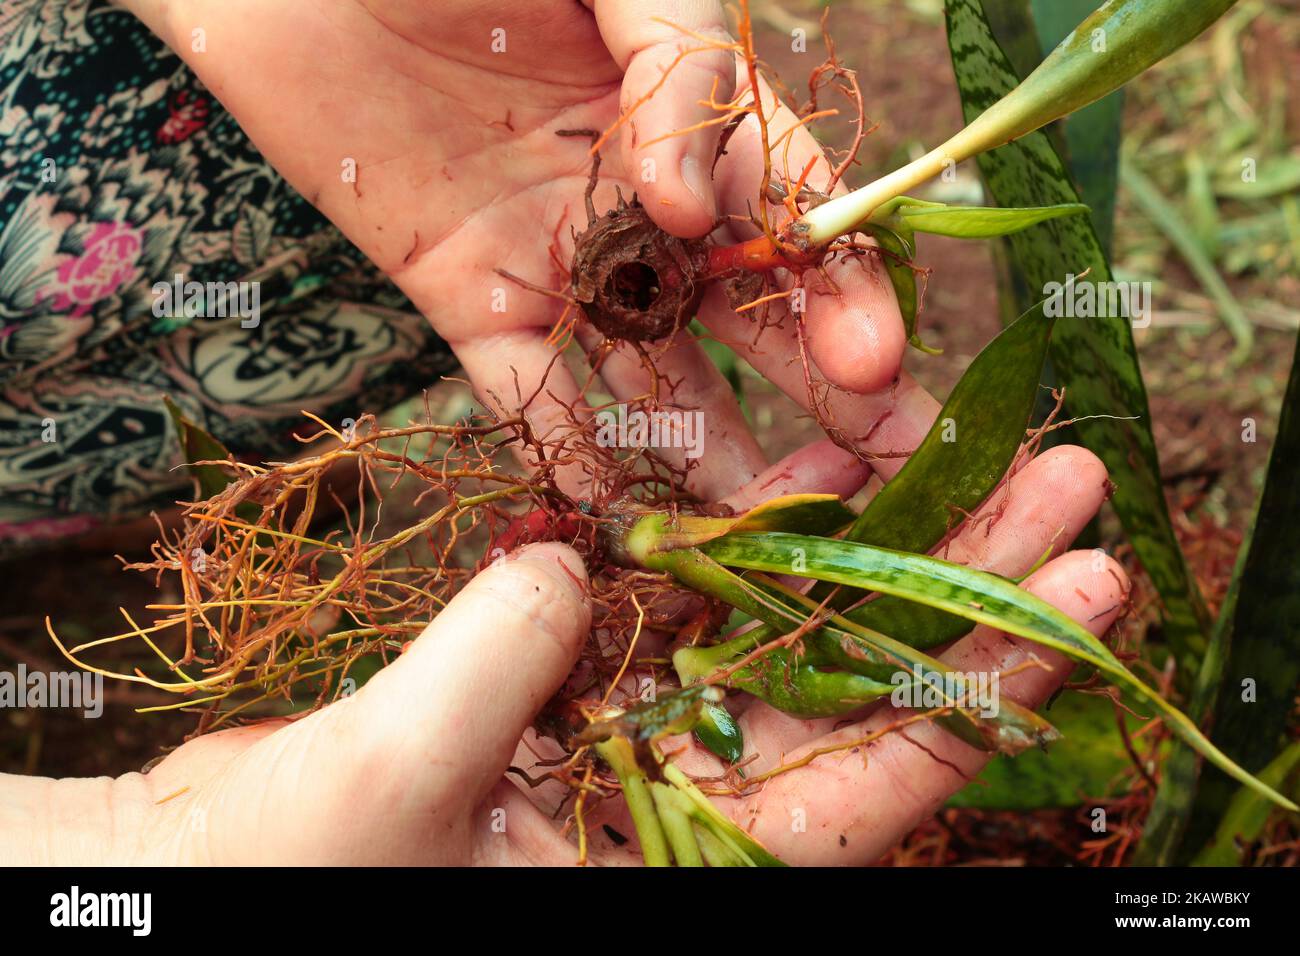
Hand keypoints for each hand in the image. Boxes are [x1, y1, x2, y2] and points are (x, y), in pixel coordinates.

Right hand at [2, 441, 1125, 865]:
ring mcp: (640, 727)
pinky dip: (752, 532)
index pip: (857, 792)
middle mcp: (681, 798)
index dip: (970, 698)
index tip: (1074, 606)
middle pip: (860, 696)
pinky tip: (823, 463)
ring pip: (794, 634)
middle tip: (1082, 499)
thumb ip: (491, 677)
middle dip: (971, 598)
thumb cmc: (280, 873)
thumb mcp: (393, 785)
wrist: (205, 866)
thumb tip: (572, 578)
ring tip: (998, 457)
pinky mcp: (586, 669)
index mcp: (670, 866)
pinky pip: (692, 596)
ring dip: (887, 546)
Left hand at [119, 0, 910, 501]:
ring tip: (764, 528)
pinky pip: (529, 389)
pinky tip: (620, 518)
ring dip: (709, 451)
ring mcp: (557, 258)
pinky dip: (572, 452)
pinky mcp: (467, 295)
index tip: (875, 358)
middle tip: (884, 471)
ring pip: (650, 373)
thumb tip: (702, 213)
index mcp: (688, 116)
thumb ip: (676, 68)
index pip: (792, 215)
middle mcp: (637, 204)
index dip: (840, 287)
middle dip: (817, 392)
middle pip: (745, 313)